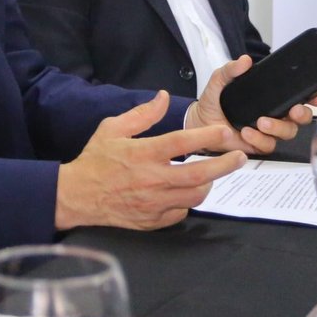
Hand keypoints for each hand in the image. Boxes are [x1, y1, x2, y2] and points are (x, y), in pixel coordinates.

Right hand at [55, 90, 247, 230]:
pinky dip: (188, 201)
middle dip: (225, 165)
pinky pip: (181, 212)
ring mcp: (154, 202)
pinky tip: (187, 192)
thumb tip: (162, 96)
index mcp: (143, 154)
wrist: (77, 196)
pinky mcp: (153, 220)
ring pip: (195, 196)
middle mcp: (152, 179)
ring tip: (213, 174)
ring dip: (209, 183)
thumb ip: (141, 114)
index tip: (225, 132)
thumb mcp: (112, 128)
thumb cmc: (95, 160)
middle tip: (239, 157)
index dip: (207, 136)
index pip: (182, 143)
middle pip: (199, 174)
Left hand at [190, 56, 316, 152]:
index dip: (315, 96)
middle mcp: (276, 114)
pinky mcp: (259, 145)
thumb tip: (244, 60)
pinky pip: (268, 145)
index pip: (300, 95)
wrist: (199, 122)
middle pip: (302, 117)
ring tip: (261, 122)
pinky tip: (247, 132)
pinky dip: (259, 139)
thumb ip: (231, 69)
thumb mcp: (220, 80)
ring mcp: (269, 131)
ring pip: (288, 132)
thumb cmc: (215, 101)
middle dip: (303, 114)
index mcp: (273, 96)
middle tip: (294, 110)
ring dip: (278, 127)